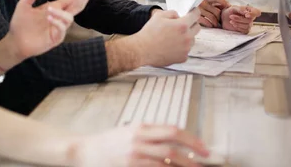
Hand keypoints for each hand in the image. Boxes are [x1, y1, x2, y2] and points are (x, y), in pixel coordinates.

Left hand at [0, 0, 95, 66]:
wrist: (15, 40)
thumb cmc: (20, 23)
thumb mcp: (23, 4)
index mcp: (54, 8)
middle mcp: (59, 17)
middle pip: (76, 7)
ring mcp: (58, 28)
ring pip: (69, 18)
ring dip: (61, 13)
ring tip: (48, 10)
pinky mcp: (56, 38)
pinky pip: (62, 29)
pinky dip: (57, 22)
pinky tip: (48, 18)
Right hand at [73, 125, 208, 166]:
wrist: (85, 152)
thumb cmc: (108, 143)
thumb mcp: (129, 131)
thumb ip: (149, 134)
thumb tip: (174, 140)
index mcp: (140, 128)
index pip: (172, 130)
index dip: (191, 139)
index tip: (203, 147)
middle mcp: (138, 140)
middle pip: (173, 144)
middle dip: (192, 153)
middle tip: (204, 159)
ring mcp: (134, 155)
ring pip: (167, 160)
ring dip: (184, 165)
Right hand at [131, 9, 200, 66]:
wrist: (142, 50)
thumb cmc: (149, 33)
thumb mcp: (159, 16)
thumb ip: (172, 13)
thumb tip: (179, 16)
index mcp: (182, 25)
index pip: (196, 15)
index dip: (195, 12)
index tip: (193, 12)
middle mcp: (187, 37)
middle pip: (197, 28)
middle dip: (192, 24)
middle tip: (182, 25)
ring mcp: (186, 49)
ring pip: (192, 40)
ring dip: (186, 37)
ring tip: (173, 38)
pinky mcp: (183, 58)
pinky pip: (186, 50)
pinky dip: (181, 48)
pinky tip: (170, 46)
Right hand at [197, 0, 229, 27]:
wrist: (182, 8)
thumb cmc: (194, 7)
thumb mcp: (203, 2)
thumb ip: (213, 3)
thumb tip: (227, 5)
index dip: (224, 2)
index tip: (228, 7)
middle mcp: (202, 3)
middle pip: (216, 11)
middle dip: (220, 17)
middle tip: (220, 22)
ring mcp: (198, 9)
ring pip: (212, 17)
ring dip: (216, 23)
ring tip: (216, 25)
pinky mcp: (195, 16)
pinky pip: (206, 21)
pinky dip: (210, 24)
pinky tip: (210, 25)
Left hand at [220, 5, 260, 33]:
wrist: (223, 17)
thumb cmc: (230, 11)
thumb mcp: (234, 8)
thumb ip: (241, 9)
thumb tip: (247, 13)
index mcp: (250, 10)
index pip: (257, 12)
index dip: (253, 14)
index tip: (246, 15)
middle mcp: (251, 18)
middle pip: (250, 20)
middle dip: (239, 19)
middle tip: (230, 16)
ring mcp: (248, 24)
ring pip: (247, 26)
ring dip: (238, 23)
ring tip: (231, 21)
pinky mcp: (245, 30)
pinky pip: (245, 31)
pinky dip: (238, 28)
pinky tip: (233, 25)